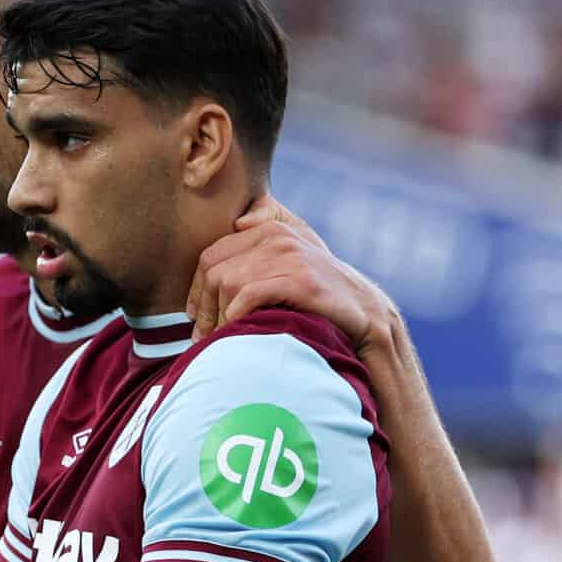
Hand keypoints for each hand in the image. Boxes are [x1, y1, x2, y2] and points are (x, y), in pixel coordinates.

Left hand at [186, 196, 394, 350]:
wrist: (366, 313)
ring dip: (218, 317)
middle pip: (214, 270)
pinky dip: (235, 317)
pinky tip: (237, 331)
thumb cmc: (322, 291)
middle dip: (204, 307)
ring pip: (228, 283)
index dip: (196, 288)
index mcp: (270, 228)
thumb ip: (272, 226)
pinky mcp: (301, 280)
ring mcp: (290, 256)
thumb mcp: (298, 252)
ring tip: (219, 339)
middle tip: (203, 336)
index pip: (211, 254)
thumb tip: (240, 221)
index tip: (195, 316)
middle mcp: (277, 236)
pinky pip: (249, 295)